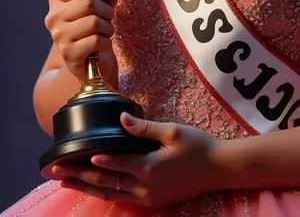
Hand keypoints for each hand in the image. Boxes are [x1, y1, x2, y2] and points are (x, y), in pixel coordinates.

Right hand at [45, 0, 119, 83]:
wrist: (88, 60)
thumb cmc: (94, 28)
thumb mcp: (102, 6)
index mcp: (57, 0)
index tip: (102, 0)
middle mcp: (53, 17)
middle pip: (89, 2)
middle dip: (107, 11)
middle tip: (107, 19)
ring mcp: (59, 36)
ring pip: (94, 21)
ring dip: (108, 27)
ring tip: (105, 32)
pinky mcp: (68, 53)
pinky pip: (96, 40)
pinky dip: (106, 42)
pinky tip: (102, 45)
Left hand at [53, 113, 220, 207]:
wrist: (218, 169)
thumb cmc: (197, 146)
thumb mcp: (173, 131)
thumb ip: (145, 128)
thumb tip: (121, 120)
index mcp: (150, 168)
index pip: (115, 164)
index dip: (93, 159)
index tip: (72, 156)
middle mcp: (145, 188)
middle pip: (105, 182)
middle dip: (80, 176)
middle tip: (57, 171)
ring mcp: (149, 198)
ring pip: (110, 194)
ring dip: (86, 187)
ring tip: (65, 181)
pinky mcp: (153, 202)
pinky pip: (122, 198)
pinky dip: (104, 192)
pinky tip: (92, 187)